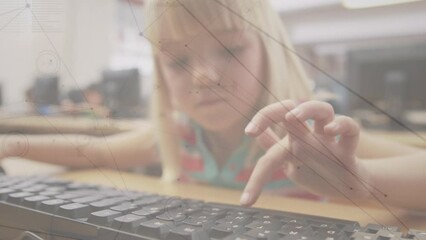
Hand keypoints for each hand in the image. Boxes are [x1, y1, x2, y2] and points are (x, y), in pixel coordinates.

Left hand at [240, 100, 371, 205]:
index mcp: (294, 137)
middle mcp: (309, 135)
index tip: (248, 133)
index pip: (274, 121)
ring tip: (291, 117)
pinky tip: (331, 131)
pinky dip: (342, 125)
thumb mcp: (292, 160)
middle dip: (270, 114)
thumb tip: (256, 136)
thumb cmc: (318, 170)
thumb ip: (274, 147)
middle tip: (254, 130)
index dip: (260, 121)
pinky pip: (351, 130)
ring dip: (308, 109)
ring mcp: (328, 141)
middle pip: (291, 109)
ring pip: (323, 110)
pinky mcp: (347, 151)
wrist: (349, 186)